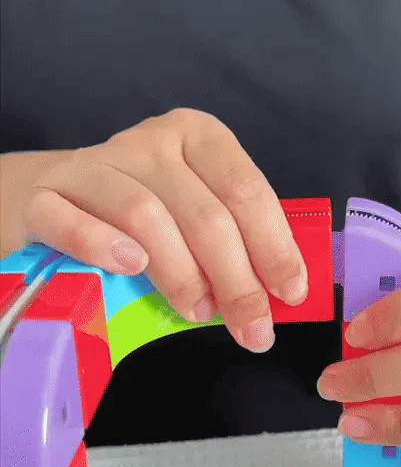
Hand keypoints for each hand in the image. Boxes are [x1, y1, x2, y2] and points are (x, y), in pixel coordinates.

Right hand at [0, 110, 308, 351]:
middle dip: (237, 280)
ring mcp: (95, 165)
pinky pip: (73, 221)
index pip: (246, 190)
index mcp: (197, 138)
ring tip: (197, 311)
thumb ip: (235, 241)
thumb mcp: (193, 213)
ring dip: (181, 274)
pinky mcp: (45, 196)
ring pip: (146, 216)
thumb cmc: (138, 215)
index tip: (289, 294)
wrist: (51, 199)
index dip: (274, 246)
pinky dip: (102, 246)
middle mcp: (149, 143)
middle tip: (251, 327)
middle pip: (204, 213)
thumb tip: (282, 295)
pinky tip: (129, 268)